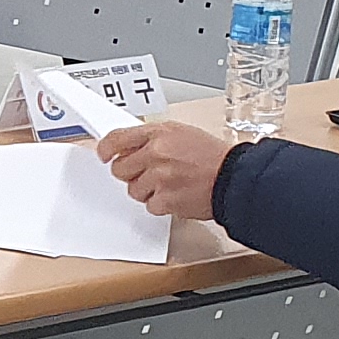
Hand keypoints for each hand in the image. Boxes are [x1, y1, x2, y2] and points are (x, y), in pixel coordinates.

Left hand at [97, 117, 234, 221]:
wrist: (235, 178)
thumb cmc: (214, 157)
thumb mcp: (183, 134)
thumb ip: (155, 139)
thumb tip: (131, 147)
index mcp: (159, 133)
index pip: (117, 138)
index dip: (106, 148)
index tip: (103, 154)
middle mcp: (156, 153)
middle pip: (119, 168)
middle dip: (129, 173)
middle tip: (146, 174)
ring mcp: (159, 177)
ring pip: (133, 189)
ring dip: (147, 190)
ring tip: (170, 184)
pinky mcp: (165, 199)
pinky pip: (150, 205)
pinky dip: (162, 204)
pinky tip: (177, 195)